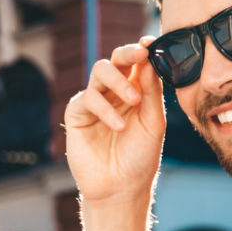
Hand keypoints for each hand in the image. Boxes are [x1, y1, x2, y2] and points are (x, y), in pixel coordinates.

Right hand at [65, 37, 166, 203]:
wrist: (121, 188)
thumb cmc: (140, 158)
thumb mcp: (153, 123)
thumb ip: (151, 92)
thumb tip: (149, 60)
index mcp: (136, 91)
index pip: (138, 63)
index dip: (143, 50)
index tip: (152, 42)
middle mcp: (114, 92)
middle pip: (116, 59)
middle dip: (128, 53)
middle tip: (141, 54)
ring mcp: (96, 101)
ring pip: (100, 71)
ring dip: (118, 81)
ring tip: (134, 101)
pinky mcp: (78, 113)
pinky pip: (89, 98)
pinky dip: (106, 109)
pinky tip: (119, 126)